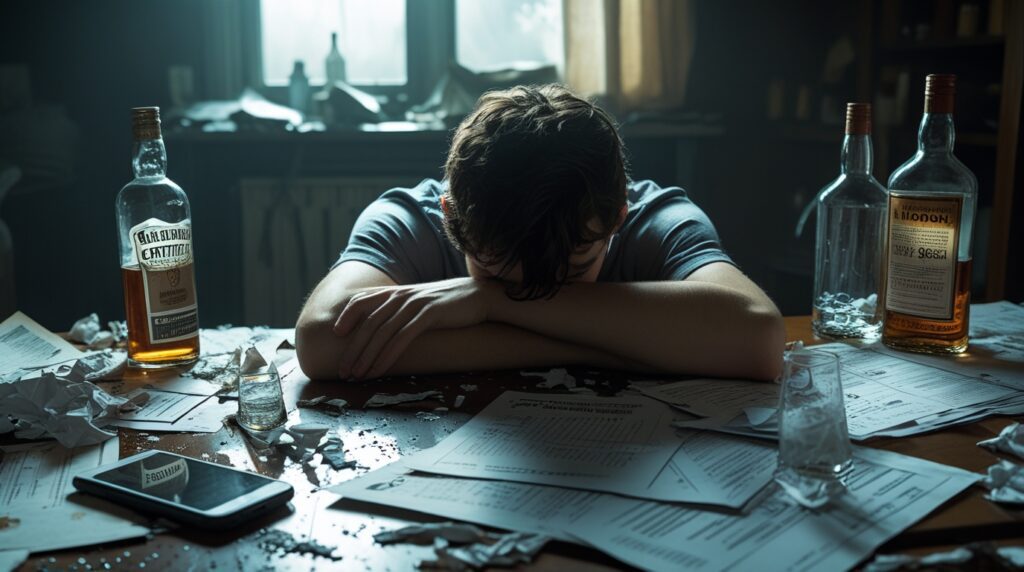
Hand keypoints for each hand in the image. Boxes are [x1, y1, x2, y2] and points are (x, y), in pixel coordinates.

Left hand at [333, 278, 498, 378]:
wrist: (479, 297)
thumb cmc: (448, 305)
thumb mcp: (420, 304)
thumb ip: (401, 310)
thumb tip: (383, 327)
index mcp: (397, 292)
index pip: (363, 301)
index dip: (347, 316)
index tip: (335, 334)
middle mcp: (402, 295)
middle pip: (369, 323)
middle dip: (353, 349)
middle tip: (343, 370)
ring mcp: (415, 304)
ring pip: (382, 332)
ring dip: (367, 357)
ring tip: (357, 375)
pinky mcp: (429, 314)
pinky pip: (402, 337)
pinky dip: (387, 355)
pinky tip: (380, 369)